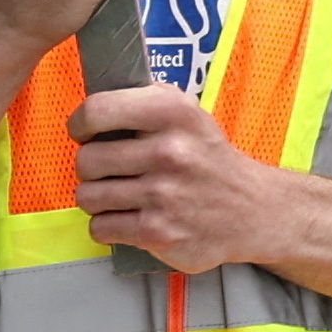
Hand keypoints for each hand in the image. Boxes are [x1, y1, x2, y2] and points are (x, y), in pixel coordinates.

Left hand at [67, 82, 283, 275]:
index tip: (85, 132)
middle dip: (91, 168)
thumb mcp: (189, 112)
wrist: (250, 211)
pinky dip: (108, 226)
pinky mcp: (157, 232)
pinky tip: (128, 217)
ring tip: (120, 195)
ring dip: (97, 199)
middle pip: (86, 160)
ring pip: (88, 197)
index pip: (98, 110)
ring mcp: (163, 195)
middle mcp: (169, 151)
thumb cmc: (208, 159)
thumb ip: (145, 98)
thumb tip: (96, 100)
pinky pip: (101, 228)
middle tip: (110, 170)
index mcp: (173, 112)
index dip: (81, 124)